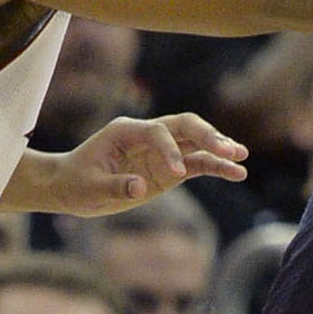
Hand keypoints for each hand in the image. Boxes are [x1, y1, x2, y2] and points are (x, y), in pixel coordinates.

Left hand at [34, 113, 248, 215]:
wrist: (71, 186)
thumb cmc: (77, 182)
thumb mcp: (90, 187)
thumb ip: (115, 186)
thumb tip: (139, 187)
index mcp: (125, 131)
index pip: (156, 131)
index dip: (169, 149)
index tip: (175, 172)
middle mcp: (147, 134)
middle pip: (184, 125)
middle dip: (207, 135)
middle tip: (228, 149)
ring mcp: (161, 150)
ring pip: (195, 142)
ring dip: (218, 147)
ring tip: (241, 158)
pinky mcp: (168, 168)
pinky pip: (197, 164)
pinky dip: (215, 167)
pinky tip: (237, 173)